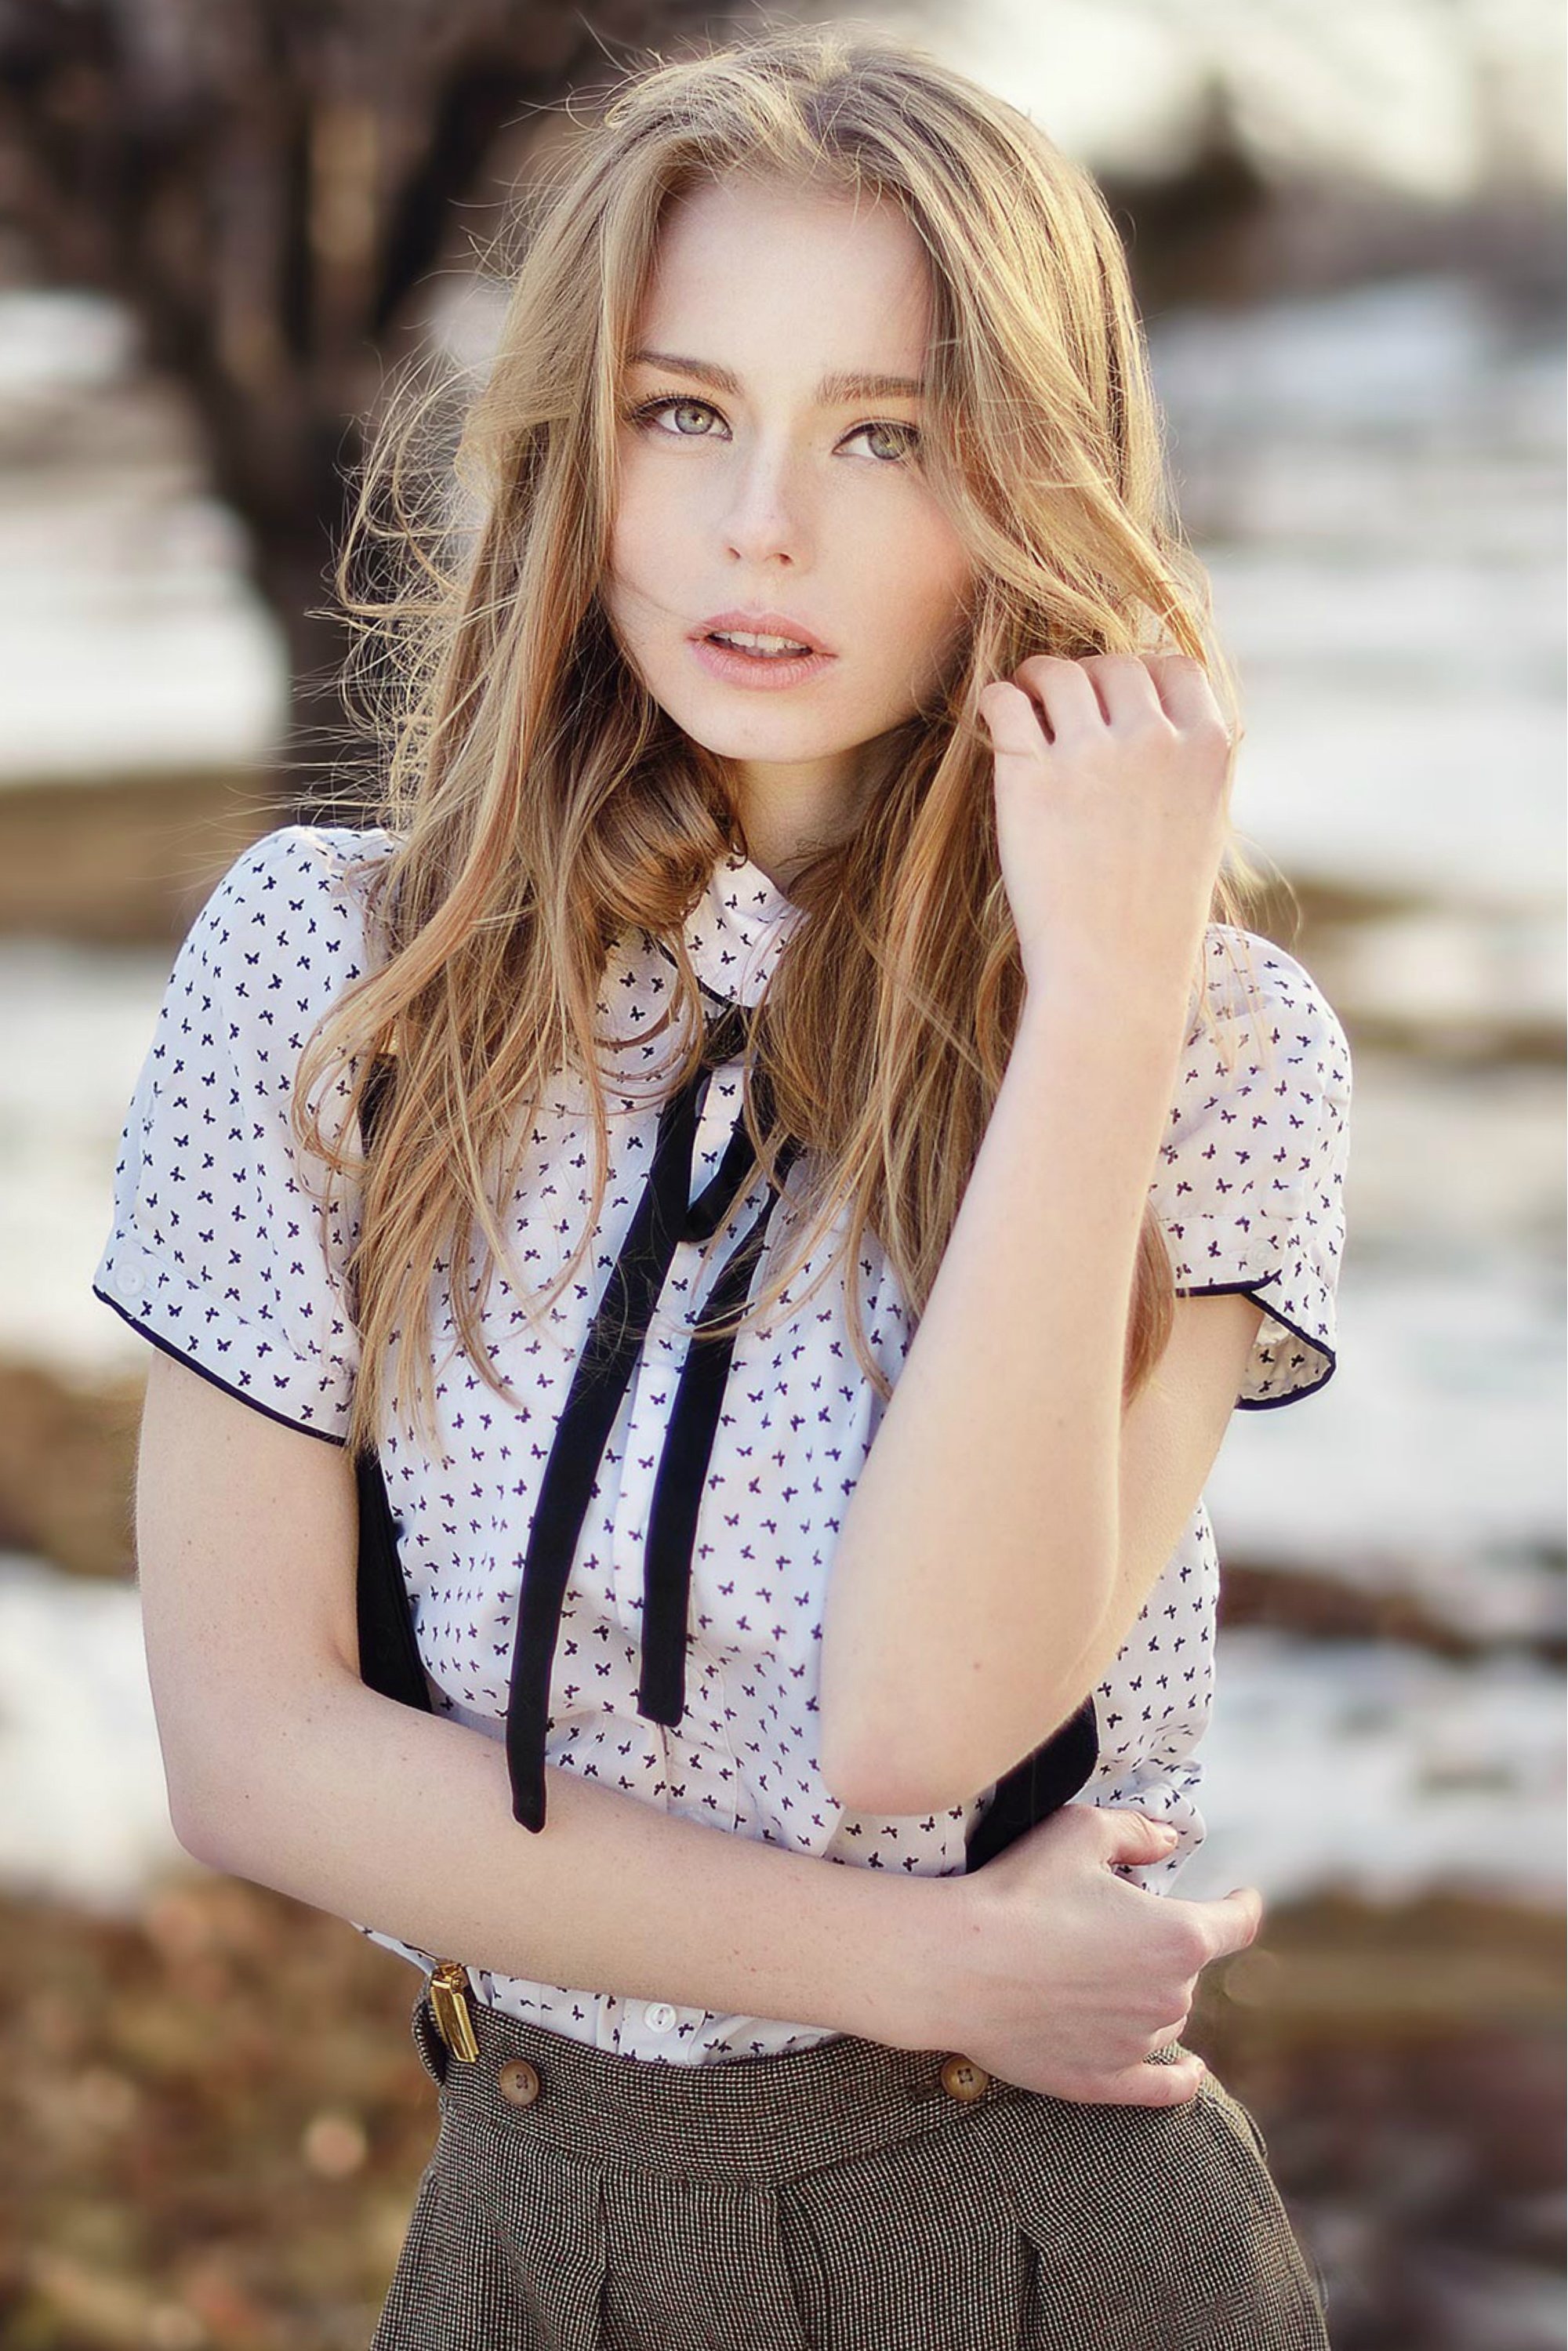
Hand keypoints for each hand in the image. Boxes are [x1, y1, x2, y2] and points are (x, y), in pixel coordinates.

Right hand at [922, 1802, 1261, 2106]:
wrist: (956, 1965)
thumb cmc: (1018, 1891)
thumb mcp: (1079, 1832)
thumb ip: (1137, 1832)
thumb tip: (1170, 1841)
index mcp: (1178, 1937)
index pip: (1236, 1924)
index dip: (1242, 1905)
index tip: (1242, 1897)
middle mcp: (1170, 1997)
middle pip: (1188, 1969)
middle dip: (1163, 1944)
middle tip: (1110, 1923)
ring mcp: (1138, 2044)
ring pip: (1167, 2017)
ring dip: (1152, 1995)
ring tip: (1101, 1972)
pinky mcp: (1103, 2081)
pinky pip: (1162, 2087)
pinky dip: (1181, 2080)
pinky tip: (1193, 2074)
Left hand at [977, 653, 1232, 999]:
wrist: (1115, 973)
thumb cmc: (1155, 913)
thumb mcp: (1200, 827)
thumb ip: (1186, 764)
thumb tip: (1157, 716)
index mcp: (1208, 749)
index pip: (1175, 670)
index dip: (1141, 677)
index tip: (1116, 701)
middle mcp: (1155, 741)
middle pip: (1115, 665)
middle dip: (1087, 678)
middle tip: (1060, 703)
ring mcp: (1093, 755)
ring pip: (1059, 672)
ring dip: (1037, 679)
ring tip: (1023, 703)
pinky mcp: (1031, 777)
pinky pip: (1005, 701)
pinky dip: (995, 701)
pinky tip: (993, 720)